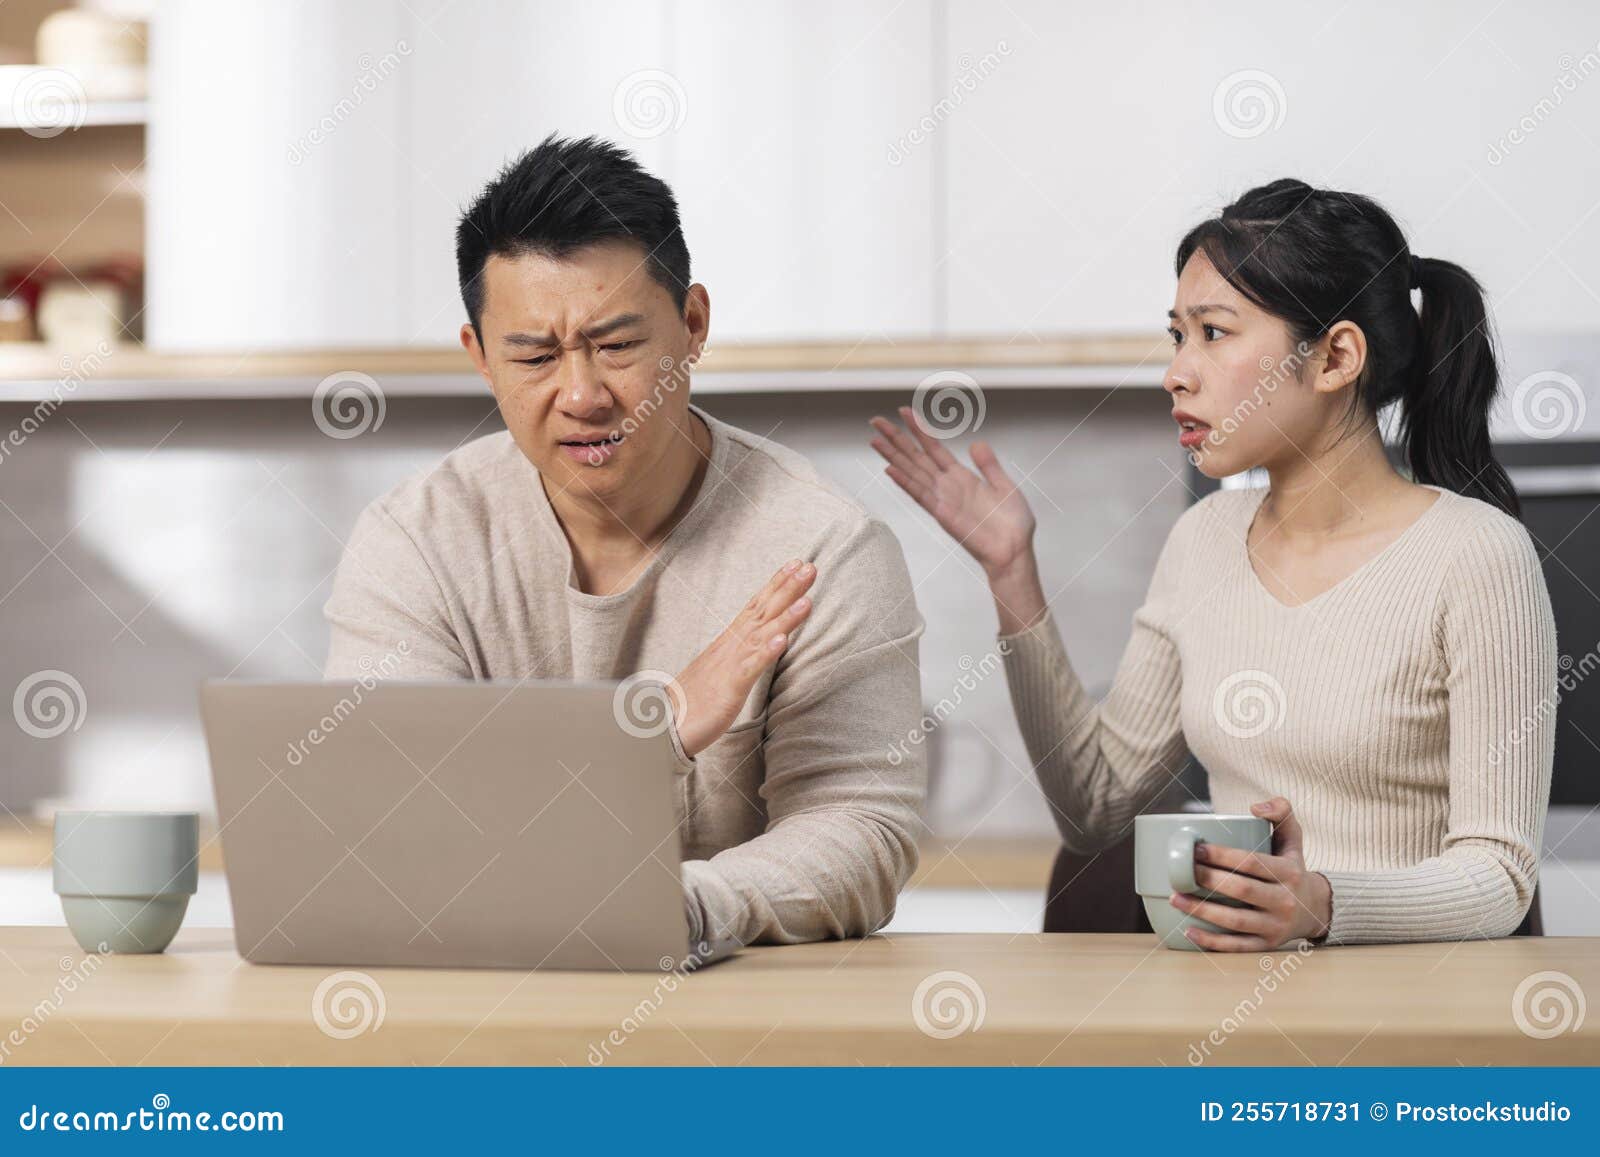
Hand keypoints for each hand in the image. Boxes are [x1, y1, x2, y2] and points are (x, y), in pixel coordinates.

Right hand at [671, 560, 815, 757]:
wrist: (666, 722)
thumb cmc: (697, 697)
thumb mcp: (724, 667)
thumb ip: (742, 650)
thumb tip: (760, 637)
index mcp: (731, 640)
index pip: (757, 604)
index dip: (777, 584)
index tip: (797, 563)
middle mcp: (731, 645)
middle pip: (762, 611)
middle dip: (787, 588)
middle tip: (810, 567)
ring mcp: (730, 664)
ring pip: (761, 635)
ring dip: (785, 617)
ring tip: (807, 600)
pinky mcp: (729, 687)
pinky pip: (750, 668)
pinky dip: (766, 652)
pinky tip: (782, 640)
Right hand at [869, 406, 1035, 577]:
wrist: (1015, 551)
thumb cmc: (1012, 524)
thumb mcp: (1004, 486)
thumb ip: (989, 465)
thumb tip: (976, 443)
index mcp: (962, 477)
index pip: (934, 448)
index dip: (919, 430)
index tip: (904, 412)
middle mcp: (947, 486)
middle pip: (915, 457)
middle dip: (896, 438)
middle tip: (876, 420)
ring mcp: (943, 500)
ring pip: (912, 472)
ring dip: (892, 456)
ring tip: (874, 440)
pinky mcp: (943, 514)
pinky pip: (920, 495)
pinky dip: (905, 482)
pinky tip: (890, 469)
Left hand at [1170, 796, 1332, 950]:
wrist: (1315, 909)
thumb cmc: (1292, 868)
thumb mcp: (1293, 838)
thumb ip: (1281, 812)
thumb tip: (1254, 807)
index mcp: (1288, 872)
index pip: (1252, 862)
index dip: (1222, 855)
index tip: (1195, 849)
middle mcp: (1284, 901)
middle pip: (1241, 890)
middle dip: (1208, 880)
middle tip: (1180, 872)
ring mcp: (1275, 926)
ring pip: (1235, 921)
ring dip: (1202, 911)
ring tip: (1175, 898)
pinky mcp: (1266, 945)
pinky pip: (1236, 946)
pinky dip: (1211, 942)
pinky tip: (1187, 931)